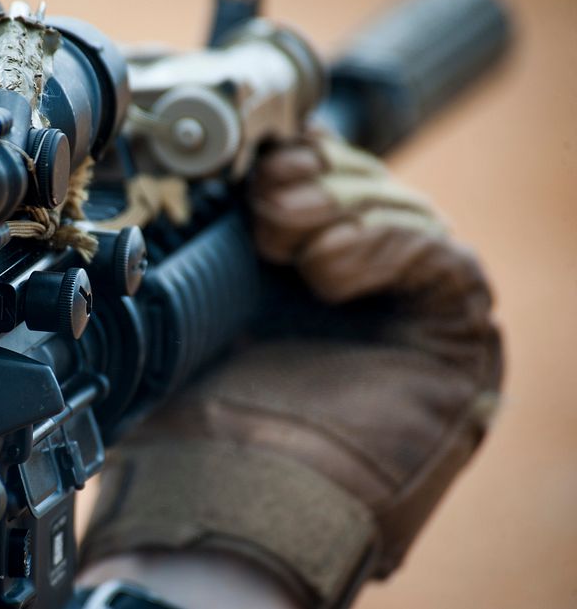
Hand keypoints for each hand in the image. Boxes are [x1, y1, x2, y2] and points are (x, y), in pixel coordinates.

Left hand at [80, 136, 502, 607]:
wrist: (241, 497)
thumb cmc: (212, 419)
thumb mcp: (203, 309)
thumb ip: (225, 240)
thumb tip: (240, 167)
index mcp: (303, 284)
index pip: (324, 185)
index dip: (295, 162)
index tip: (256, 164)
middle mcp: (364, 295)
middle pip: (363, 189)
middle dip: (308, 187)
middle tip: (263, 212)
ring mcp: (414, 313)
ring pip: (400, 211)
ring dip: (334, 214)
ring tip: (286, 246)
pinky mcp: (457, 331)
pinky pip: (436, 253)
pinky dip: (378, 244)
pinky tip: (324, 275)